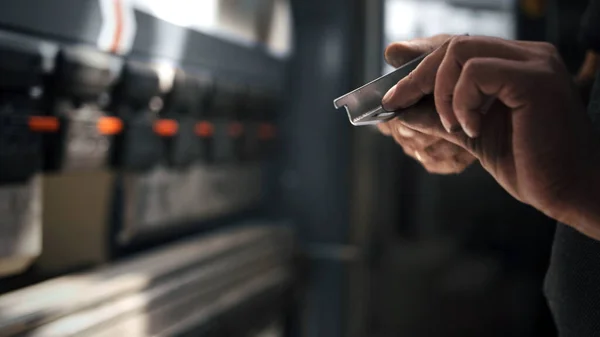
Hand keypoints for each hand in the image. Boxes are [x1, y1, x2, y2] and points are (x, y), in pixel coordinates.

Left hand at [382, 35, 599, 239]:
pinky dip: (461, 101)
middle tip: (397, 103)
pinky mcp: (535, 79)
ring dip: (441, 92)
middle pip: (454, 46)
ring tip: (454, 126)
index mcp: (516, 65)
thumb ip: (440, 118)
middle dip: (417, 76)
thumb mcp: (473, 136)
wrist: (568, 192)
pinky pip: (476, 72)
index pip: (459, 49)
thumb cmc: (530, 165)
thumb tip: (402, 110)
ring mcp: (534, 63)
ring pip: (459, 51)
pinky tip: (471, 128)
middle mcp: (528, 56)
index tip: (392, 79)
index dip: (420, 62)